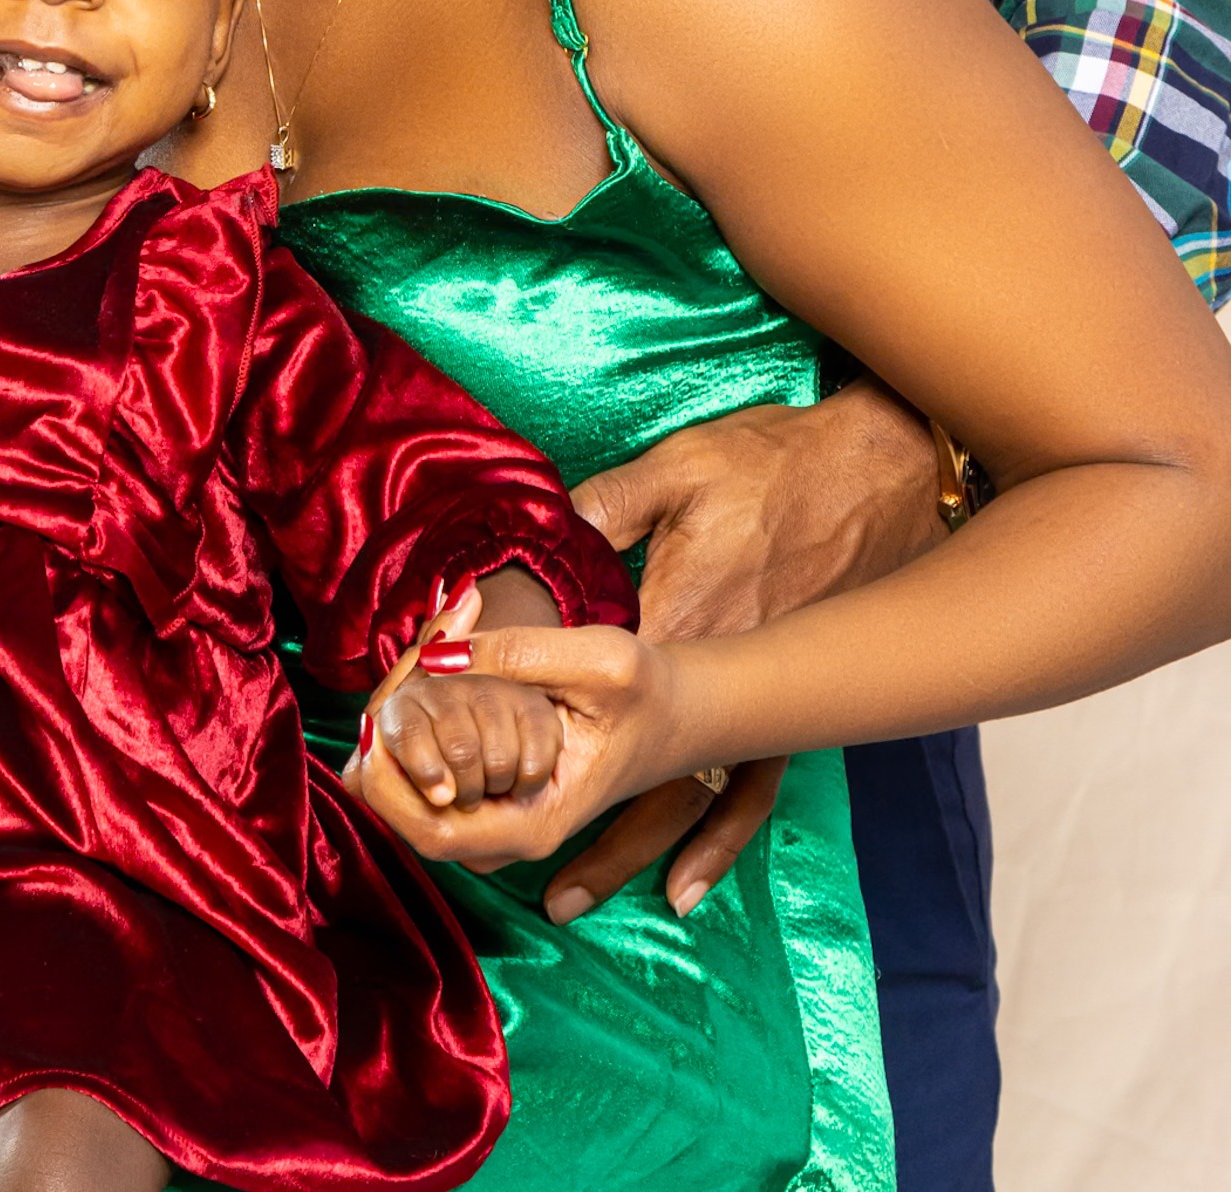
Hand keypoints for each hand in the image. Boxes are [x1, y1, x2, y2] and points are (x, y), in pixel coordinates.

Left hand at [351, 620, 692, 878]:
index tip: (371, 719)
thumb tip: (436, 658)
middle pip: (410, 821)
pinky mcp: (499, 800)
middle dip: (380, 757)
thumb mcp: (596, 657)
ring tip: (401, 683)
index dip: (386, 782)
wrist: (678, 714)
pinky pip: (436, 787)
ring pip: (418, 805)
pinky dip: (417, 745)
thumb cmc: (645, 691)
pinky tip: (421, 695)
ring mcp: (503, 823)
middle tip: (378, 693)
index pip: (429, 830)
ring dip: (396, 748)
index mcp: (535, 821)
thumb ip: (517, 654)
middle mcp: (512, 837)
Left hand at [552, 381, 939, 918]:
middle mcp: (712, 678)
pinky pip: (753, 792)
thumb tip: (546, 530)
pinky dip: (720, 842)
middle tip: (524, 878)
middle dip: (575, 829)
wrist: (882, 474)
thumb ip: (607, 507)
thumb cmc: (777, 466)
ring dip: (630, 851)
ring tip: (576, 898)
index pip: (584, 687)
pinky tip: (689, 885)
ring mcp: (755, 699)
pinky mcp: (787, 703)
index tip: (482, 756)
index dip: (530, 720)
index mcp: (675, 620)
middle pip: (634, 773)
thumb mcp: (678, 470)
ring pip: (683, 798)